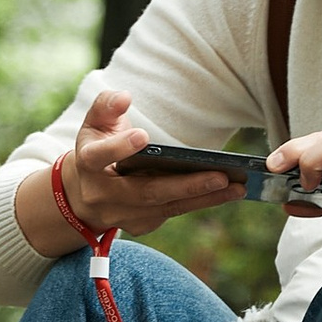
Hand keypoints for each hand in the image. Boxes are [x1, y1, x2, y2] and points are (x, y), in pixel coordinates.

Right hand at [23, 90, 244, 256]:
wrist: (84, 191)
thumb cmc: (97, 146)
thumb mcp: (95, 122)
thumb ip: (107, 105)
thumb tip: (125, 97)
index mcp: (88, 163)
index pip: (100, 156)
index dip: (119, 147)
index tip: (142, 136)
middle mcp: (102, 196)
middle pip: (146, 192)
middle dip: (185, 186)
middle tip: (220, 176)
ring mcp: (122, 215)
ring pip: (166, 207)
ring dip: (204, 198)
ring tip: (237, 187)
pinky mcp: (140, 225)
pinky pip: (173, 213)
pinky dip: (201, 203)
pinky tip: (227, 193)